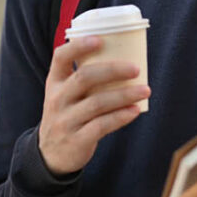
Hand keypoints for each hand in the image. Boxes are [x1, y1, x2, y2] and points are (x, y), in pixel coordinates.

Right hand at [38, 36, 150, 174]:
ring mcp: (65, 121)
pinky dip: (121, 117)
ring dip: (124, 95)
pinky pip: (101, 126)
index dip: (78, 46)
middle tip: (136, 69)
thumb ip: (87, 79)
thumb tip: (128, 58)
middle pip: (84, 77)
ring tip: (145, 90)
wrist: (51, 156)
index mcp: (55, 82)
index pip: (60, 57)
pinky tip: (135, 111)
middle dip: (113, 70)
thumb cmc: (69, 115)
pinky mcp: (76, 140)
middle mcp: (57, 99)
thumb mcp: (67, 95)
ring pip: (96, 103)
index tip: (100, 40)